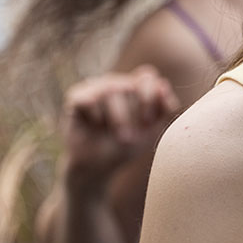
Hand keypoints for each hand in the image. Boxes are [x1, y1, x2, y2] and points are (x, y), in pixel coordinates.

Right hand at [60, 68, 180, 189]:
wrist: (97, 167)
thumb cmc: (126, 146)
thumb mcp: (152, 131)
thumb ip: (164, 108)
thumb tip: (162, 84)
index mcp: (137, 87)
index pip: (147, 76)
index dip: (150, 96)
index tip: (149, 121)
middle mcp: (117, 83)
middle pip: (129, 85)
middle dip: (133, 114)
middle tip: (130, 137)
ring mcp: (96, 88)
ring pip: (109, 90)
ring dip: (116, 119)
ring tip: (118, 136)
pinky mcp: (77, 97)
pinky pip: (88, 99)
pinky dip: (94, 116)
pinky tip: (95, 125)